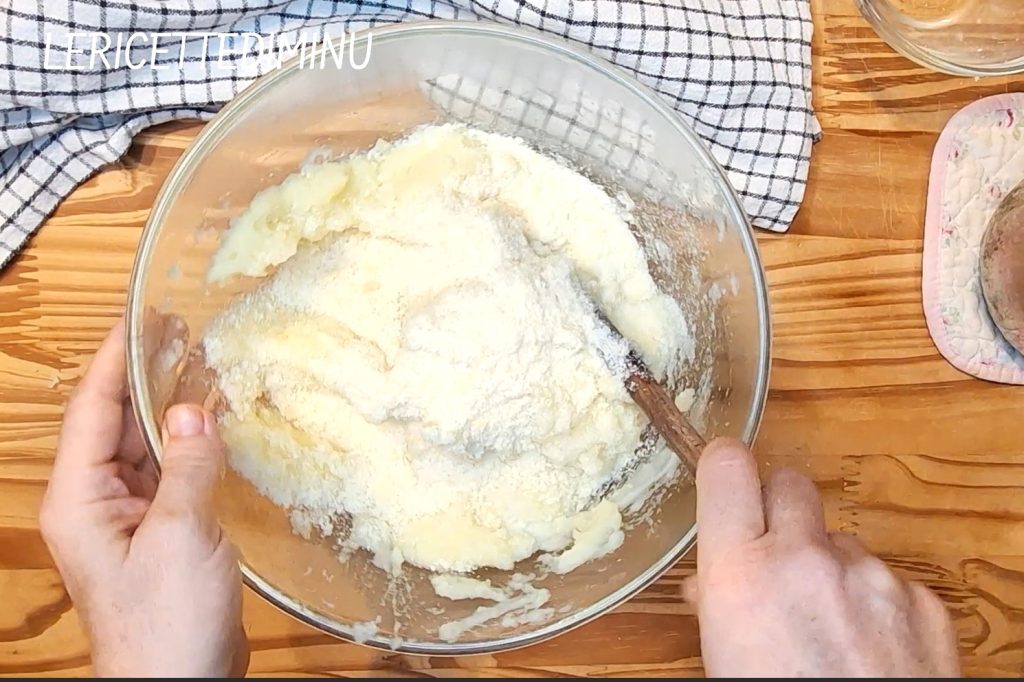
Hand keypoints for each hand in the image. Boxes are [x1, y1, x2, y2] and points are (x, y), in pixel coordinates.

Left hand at [39, 318, 247, 676]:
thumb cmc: (165, 624)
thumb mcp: (180, 535)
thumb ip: (187, 467)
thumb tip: (194, 411)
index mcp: (80, 499)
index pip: (91, 409)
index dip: (113, 357)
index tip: (138, 315)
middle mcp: (97, 502)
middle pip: (116, 421)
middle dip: (145, 373)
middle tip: (179, 326)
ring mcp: (130, 518)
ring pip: (146, 445)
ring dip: (171, 406)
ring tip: (199, 360)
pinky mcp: (162, 532)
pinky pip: (172, 472)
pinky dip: (191, 443)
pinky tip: (213, 421)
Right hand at [688, 439, 959, 676]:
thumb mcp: (721, 663)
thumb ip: (718, 608)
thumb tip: (712, 588)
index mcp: (741, 574)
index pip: (727, 467)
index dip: (725, 466)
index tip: (725, 475)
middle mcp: (807, 560)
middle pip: (791, 483)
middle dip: (780, 510)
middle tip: (775, 555)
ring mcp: (873, 578)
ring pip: (843, 540)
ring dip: (832, 567)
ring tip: (828, 629)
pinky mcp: (923, 602)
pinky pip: (891, 580)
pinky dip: (878, 605)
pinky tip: (870, 652)